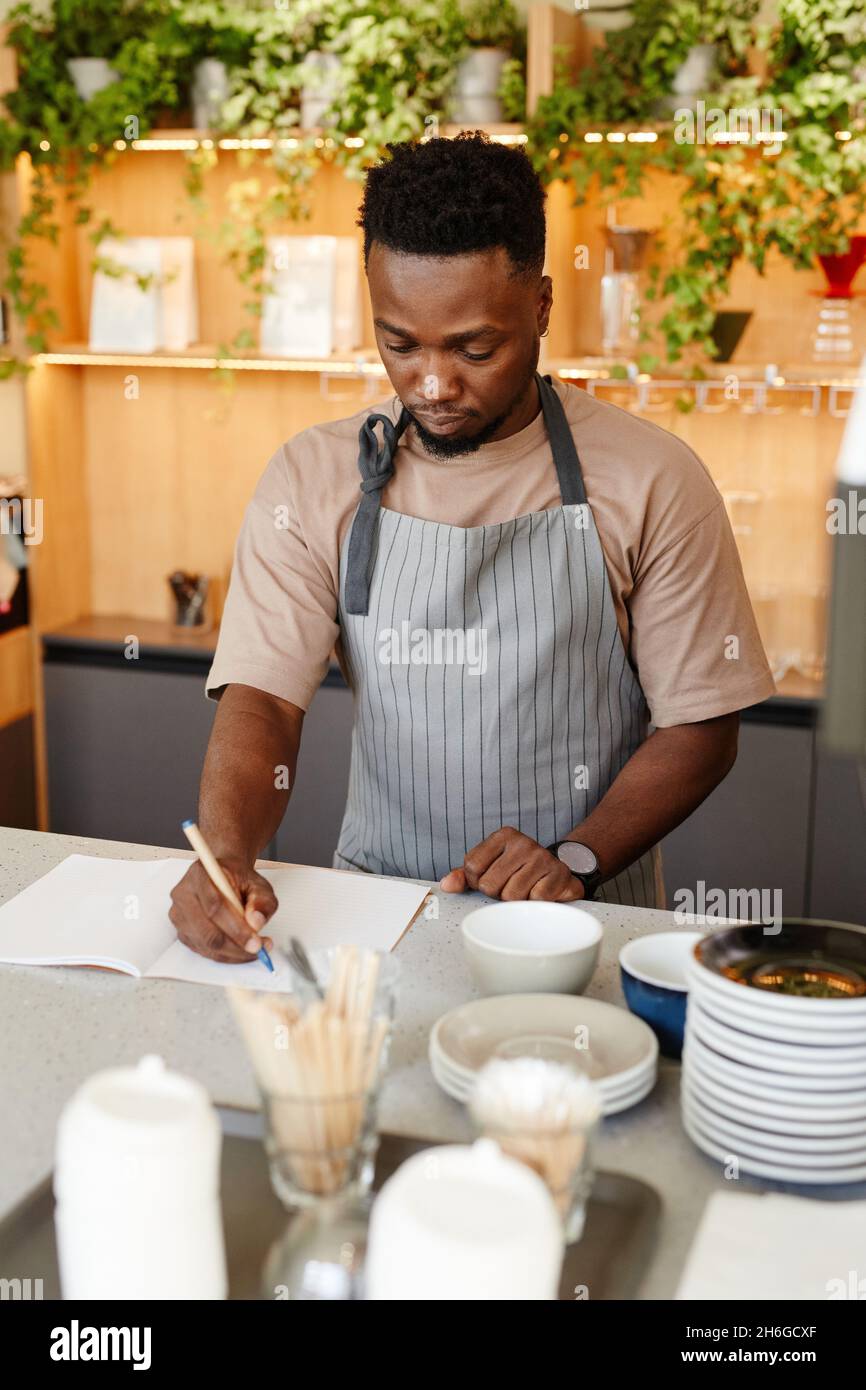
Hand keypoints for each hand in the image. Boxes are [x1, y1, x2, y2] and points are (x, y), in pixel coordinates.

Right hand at [169, 856, 276, 962]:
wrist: (223, 875)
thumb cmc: (237, 878)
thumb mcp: (258, 884)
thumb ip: (261, 901)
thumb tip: (256, 923)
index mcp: (200, 875)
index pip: (215, 906)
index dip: (237, 929)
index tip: (256, 942)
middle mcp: (184, 895)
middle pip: (207, 931)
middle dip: (236, 947)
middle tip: (259, 949)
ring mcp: (179, 915)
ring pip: (205, 945)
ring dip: (233, 953)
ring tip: (255, 947)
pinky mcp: (182, 931)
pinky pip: (203, 950)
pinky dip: (224, 955)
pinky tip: (240, 949)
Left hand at [439, 827, 584, 901]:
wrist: (559, 875)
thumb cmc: (519, 872)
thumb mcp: (490, 867)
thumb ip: (464, 875)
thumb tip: (446, 885)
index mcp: (503, 836)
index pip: (471, 867)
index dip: (478, 882)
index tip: (492, 878)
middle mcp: (523, 842)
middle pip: (489, 885)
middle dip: (498, 893)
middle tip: (511, 885)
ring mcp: (542, 857)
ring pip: (511, 895)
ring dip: (516, 901)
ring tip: (525, 890)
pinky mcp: (558, 874)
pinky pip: (533, 900)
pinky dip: (535, 903)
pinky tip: (539, 893)